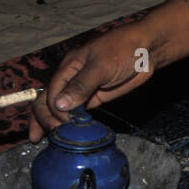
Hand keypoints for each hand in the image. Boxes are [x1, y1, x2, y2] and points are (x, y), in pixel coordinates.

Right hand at [27, 24, 157, 141]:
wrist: (148, 49)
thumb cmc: (123, 49)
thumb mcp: (101, 66)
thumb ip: (81, 85)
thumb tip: (59, 105)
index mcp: (69, 67)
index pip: (51, 92)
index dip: (52, 109)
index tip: (63, 123)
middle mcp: (72, 78)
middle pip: (48, 100)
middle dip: (43, 118)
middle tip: (46, 136)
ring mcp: (83, 89)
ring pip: (60, 108)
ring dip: (50, 122)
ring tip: (41, 139)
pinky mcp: (95, 97)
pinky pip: (78, 112)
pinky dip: (70, 123)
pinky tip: (66, 135)